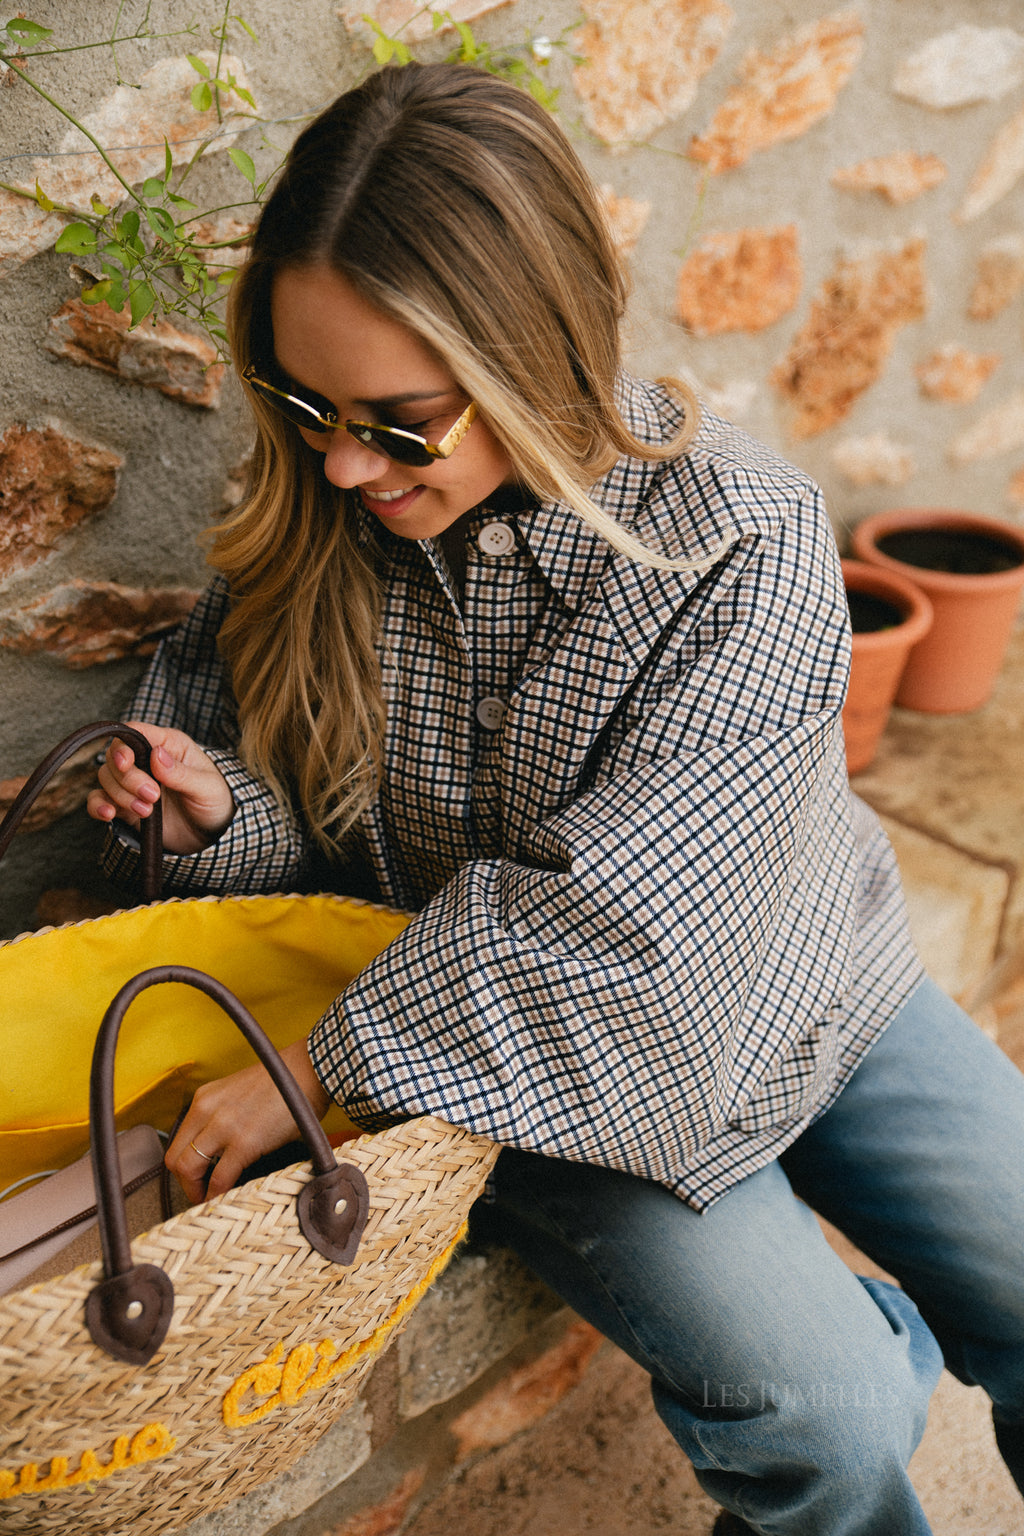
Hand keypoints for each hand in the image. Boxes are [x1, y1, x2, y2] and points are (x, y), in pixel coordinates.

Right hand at [87, 720, 233, 854]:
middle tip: (153, 797)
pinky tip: (108, 814)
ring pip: (106, 778)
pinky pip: (99, 799)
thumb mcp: (207, 787)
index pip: (134, 732)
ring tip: (147, 811)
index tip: (127, 763)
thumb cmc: (215, 801)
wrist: (212, 833)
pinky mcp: (125, 805)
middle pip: (116, 757)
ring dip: (121, 795)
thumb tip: (157, 754)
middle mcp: (146, 760)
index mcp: (168, 745)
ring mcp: (134, 783)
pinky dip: (98, 805)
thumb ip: (182, 773)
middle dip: (129, 779)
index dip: (124, 745)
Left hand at [165, 1038, 332, 1203]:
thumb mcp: (238, 1094)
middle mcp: (206, 1110)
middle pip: (175, 1158)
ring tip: (209, 1200)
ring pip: (187, 1169)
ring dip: (196, 1191)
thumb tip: (223, 1149)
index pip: (177, 1141)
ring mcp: (224, 1126)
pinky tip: (226, 1199)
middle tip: (199, 1194)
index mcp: (205, 1099)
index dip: (183, 1167)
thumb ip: (223, 1117)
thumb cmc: (283, 1083)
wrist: (310, 1071)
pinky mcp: (244, 1142)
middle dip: (185, 1182)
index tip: (195, 1179)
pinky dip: (217, 1195)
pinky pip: (219, 1178)